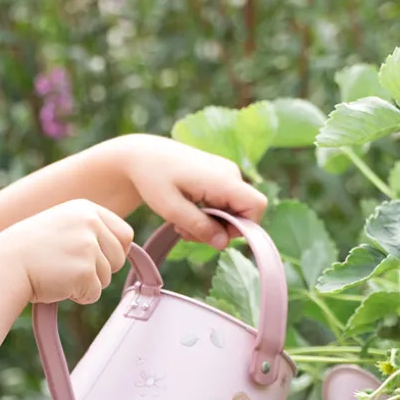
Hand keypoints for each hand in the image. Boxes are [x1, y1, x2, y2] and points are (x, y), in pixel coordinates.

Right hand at [0, 200, 134, 305]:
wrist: (3, 265)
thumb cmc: (28, 251)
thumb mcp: (61, 227)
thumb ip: (88, 232)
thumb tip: (124, 248)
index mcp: (86, 209)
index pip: (124, 234)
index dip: (113, 251)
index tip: (95, 259)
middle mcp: (90, 223)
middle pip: (120, 257)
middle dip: (101, 269)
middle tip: (70, 269)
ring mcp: (88, 246)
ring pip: (106, 277)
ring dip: (85, 283)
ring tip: (58, 274)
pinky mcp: (85, 270)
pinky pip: (94, 294)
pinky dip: (77, 296)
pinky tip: (56, 284)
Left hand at [121, 135, 267, 247]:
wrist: (143, 155)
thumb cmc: (153, 178)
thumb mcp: (171, 209)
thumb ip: (199, 226)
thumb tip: (223, 244)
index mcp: (223, 178)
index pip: (256, 205)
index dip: (243, 226)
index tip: (214, 234)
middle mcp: (230, 174)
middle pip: (242, 213)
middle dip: (218, 230)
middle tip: (186, 233)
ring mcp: (225, 174)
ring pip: (231, 210)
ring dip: (209, 224)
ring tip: (181, 224)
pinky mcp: (218, 177)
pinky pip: (223, 203)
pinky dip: (207, 214)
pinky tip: (185, 213)